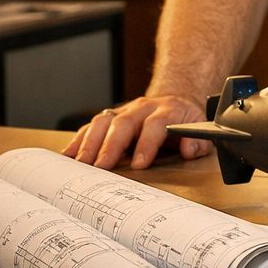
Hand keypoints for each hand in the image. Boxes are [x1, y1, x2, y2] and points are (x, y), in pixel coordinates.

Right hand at [62, 96, 213, 170]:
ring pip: (102, 121)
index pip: (156, 124)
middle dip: (110, 146)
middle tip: (100, 167)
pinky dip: (78, 141)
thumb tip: (189, 149)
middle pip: (123, 123)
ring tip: (80, 164)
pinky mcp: (109, 118)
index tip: (140, 163)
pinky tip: (68, 155)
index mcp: (167, 110)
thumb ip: (199, 141)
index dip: (147, 144)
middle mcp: (142, 108)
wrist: (174, 100)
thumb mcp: (199, 129)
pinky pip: (90, 126)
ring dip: (89, 143)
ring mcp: (123, 111)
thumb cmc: (184, 121)